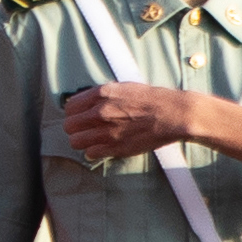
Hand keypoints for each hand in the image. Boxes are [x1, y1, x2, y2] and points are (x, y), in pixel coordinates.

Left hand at [58, 82, 204, 163]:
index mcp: (101, 94)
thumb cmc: (152, 99)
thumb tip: (85, 102)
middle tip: (84, 129)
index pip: (69, 107)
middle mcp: (100, 112)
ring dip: (81, 141)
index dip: (73, 113)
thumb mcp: (123, 87)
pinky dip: (93, 152)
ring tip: (91, 140)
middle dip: (75, 128)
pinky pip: (90, 153)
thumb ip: (102, 95)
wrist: (173, 113)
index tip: (79, 116)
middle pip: (69, 126)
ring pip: (75, 142)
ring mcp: (106, 131)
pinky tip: (102, 147)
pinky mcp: (115, 147)